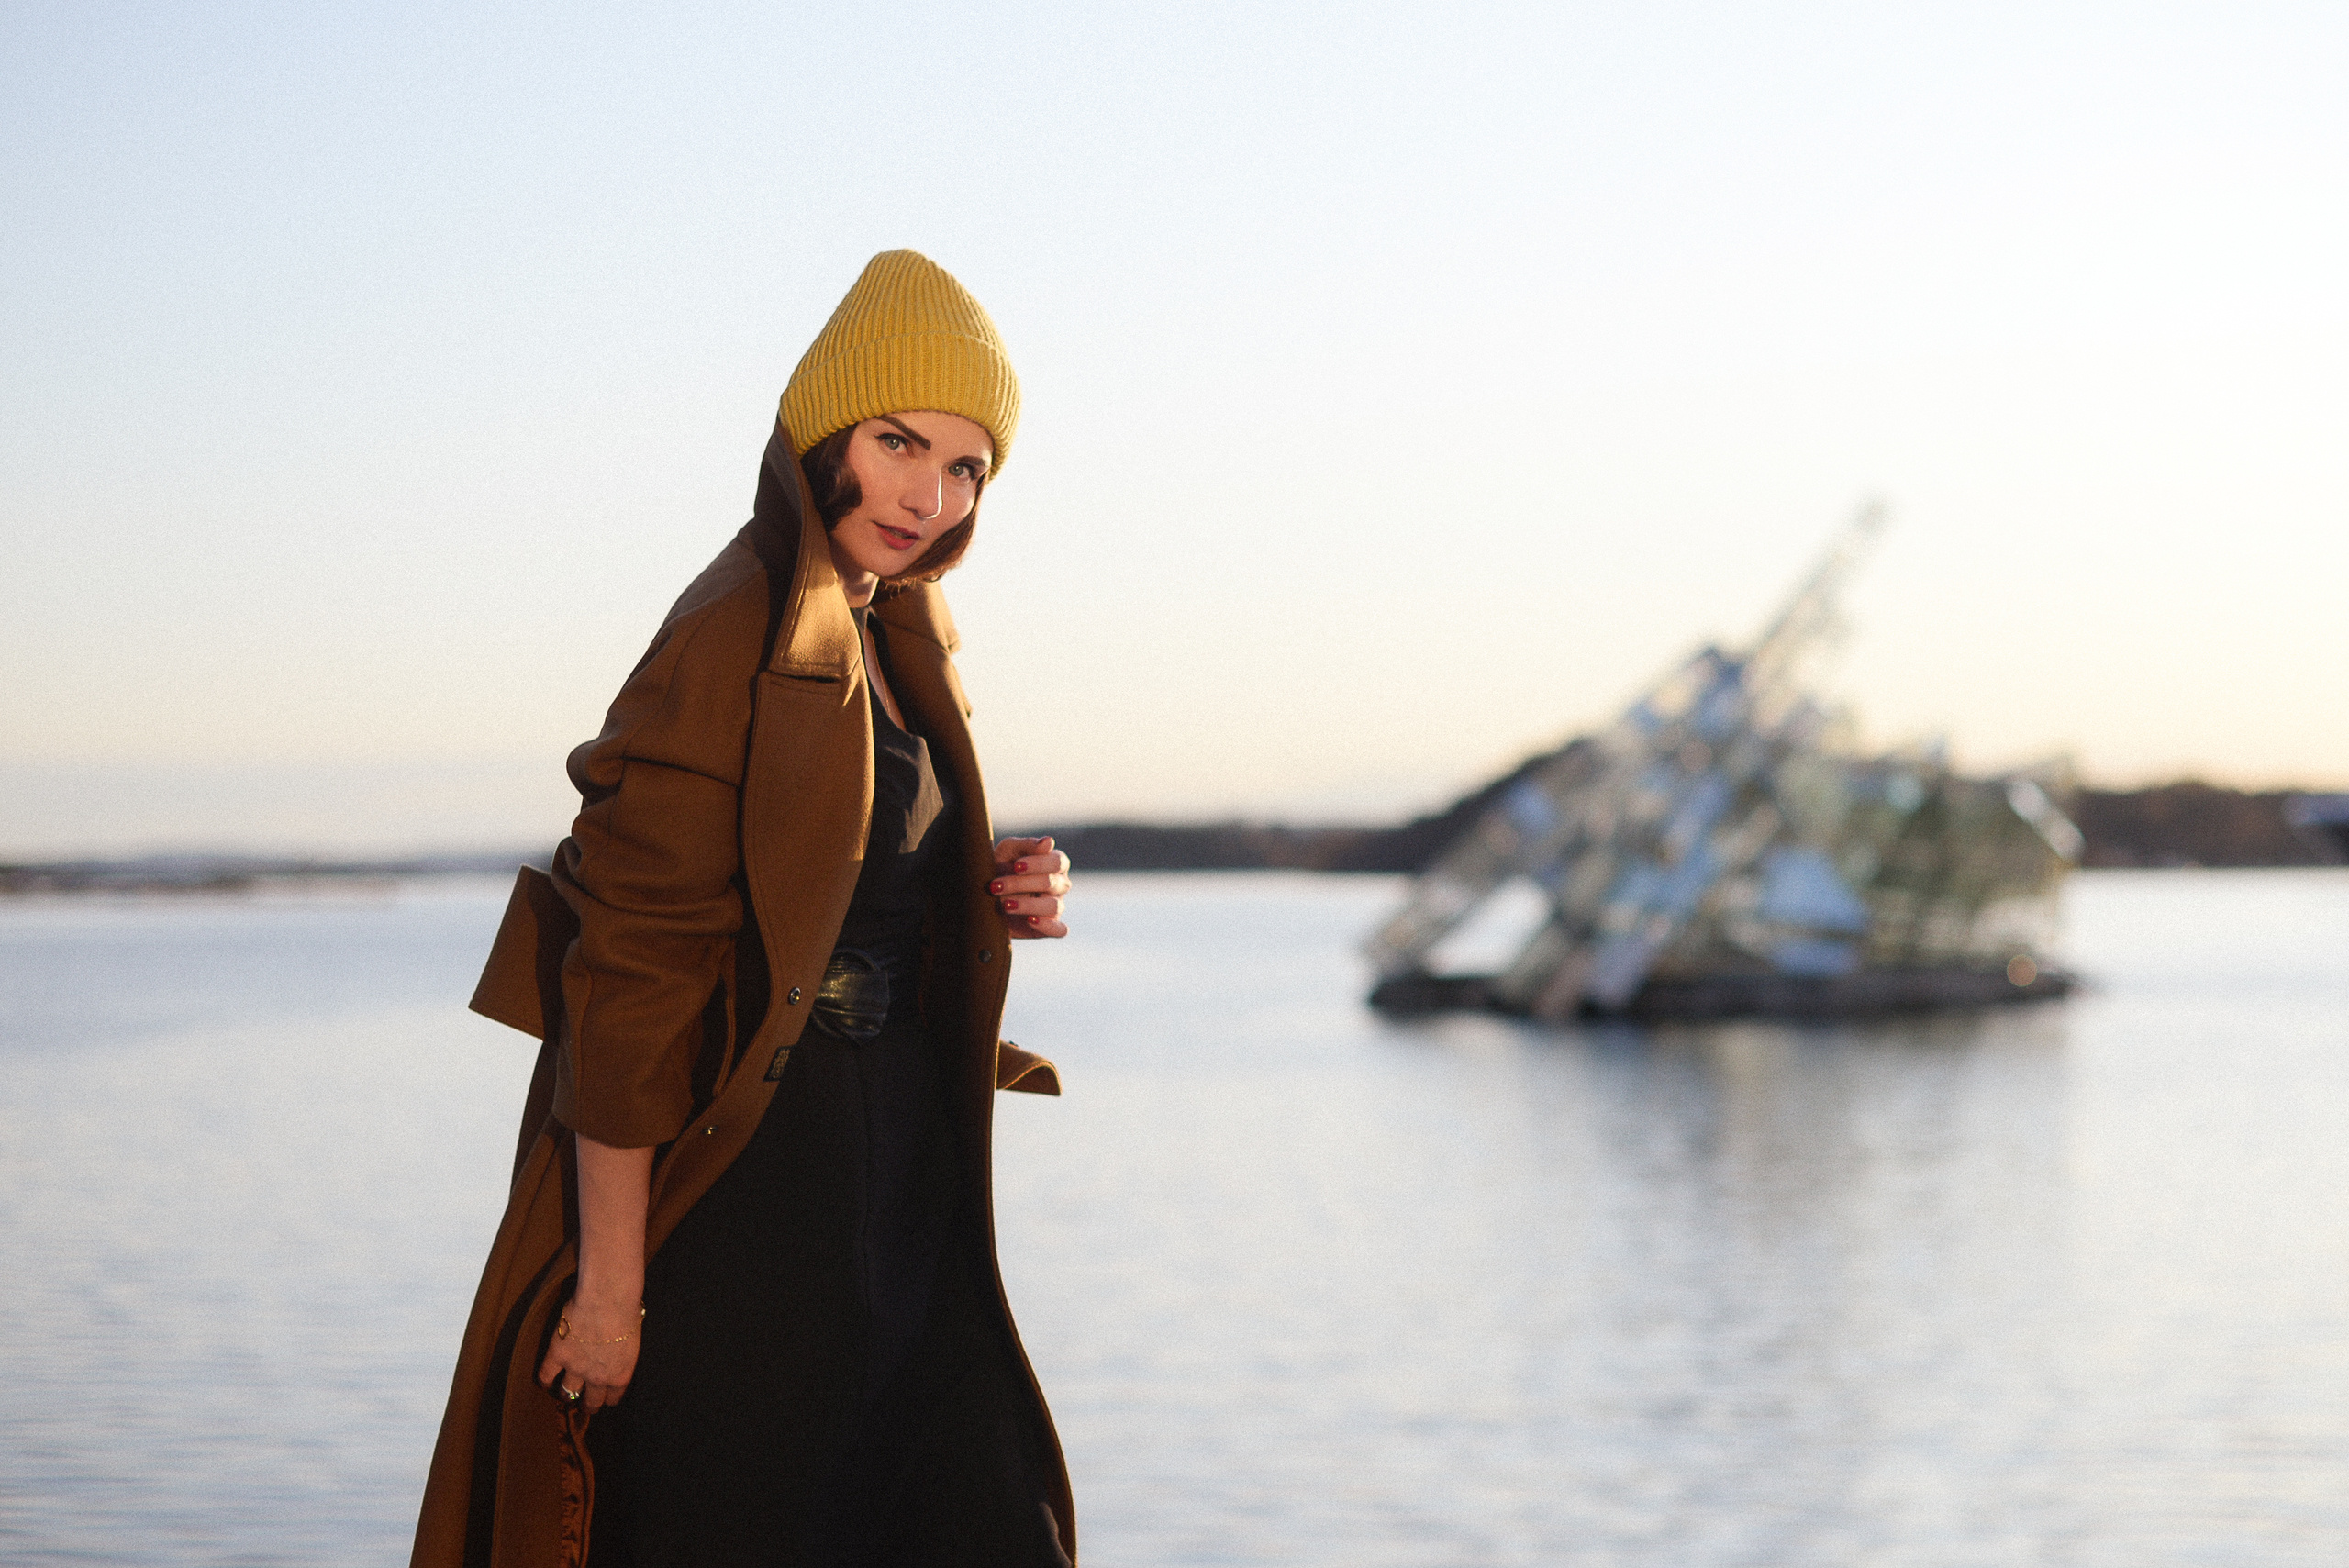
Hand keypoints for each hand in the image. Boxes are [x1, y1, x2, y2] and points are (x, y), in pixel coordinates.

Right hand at [536, 1295, 641, 1415]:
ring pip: (567, 1392)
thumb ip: (623, 1354)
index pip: (613, 1397)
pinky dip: (544, 1380)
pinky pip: (546, 1375)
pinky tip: (544, 1381)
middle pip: (591, 1401)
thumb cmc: (627, 1312)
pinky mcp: (558, 1355)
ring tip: (564, 1395)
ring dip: (566, 1395)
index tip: (605, 1397)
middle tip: (585, 1404)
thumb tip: (618, 1352)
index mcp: (620, 1374)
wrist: (608, 1299)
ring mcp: (576, 1368)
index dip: (608, 1398)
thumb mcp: (633, 1340)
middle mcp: (598, 1377)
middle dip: (589, 1404)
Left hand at [991, 835, 1070, 938]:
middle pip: (1050, 883)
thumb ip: (1028, 844)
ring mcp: (1056, 905)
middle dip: (1020, 884)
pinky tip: (1029, 919)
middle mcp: (1059, 884)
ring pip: (1053, 906)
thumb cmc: (1000, 866)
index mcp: (1054, 863)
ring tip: (1005, 905)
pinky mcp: (1049, 926)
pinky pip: (1060, 929)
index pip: (1057, 862)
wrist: (983, 894)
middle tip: (995, 886)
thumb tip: (1049, 842)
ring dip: (1027, 905)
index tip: (1015, 866)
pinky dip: (1048, 926)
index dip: (1038, 864)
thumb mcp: (1008, 850)